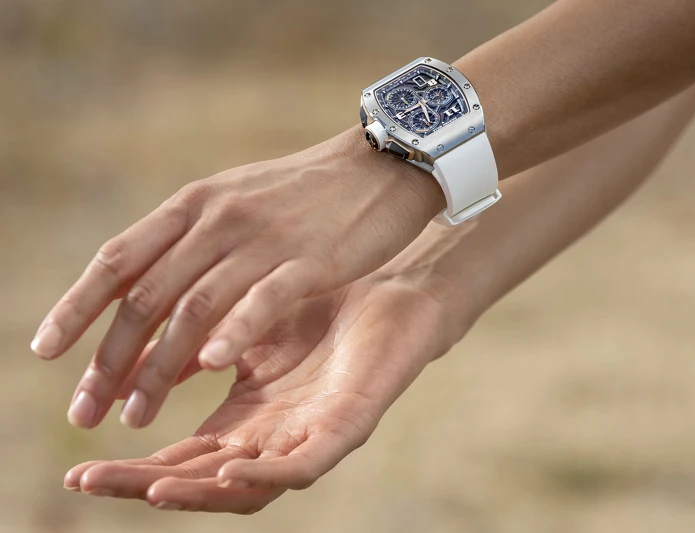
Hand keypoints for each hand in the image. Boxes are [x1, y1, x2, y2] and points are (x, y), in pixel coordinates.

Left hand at [31, 126, 444, 428]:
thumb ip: (192, 257)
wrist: (378, 166)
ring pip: (193, 309)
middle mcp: (218, 220)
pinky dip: (231, 334)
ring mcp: (263, 239)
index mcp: (194, 206)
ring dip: (158, 368)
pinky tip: (208, 370)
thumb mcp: (236, 209)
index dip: (77, 307)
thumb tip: (149, 320)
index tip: (47, 352)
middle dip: (109, 359)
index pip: (119, 260)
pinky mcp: (309, 260)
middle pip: (147, 296)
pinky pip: (261, 300)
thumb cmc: (303, 197)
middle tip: (86, 411)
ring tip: (135, 416)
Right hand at [62, 273, 453, 513]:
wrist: (390, 286)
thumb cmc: (323, 307)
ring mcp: (309, 439)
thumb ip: (202, 345)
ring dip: (200, 492)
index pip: (181, 456)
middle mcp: (273, 438)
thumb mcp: (248, 325)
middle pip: (202, 480)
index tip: (78, 466)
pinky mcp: (346, 429)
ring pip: (248, 486)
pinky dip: (266, 472)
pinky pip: (303, 464)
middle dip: (146, 486)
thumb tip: (142, 351)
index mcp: (247, 417)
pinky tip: (230, 466)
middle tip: (90, 483)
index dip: (132, 464)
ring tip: (151, 489)